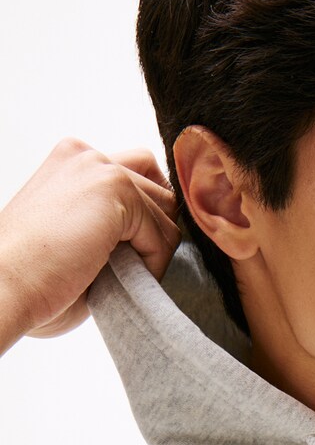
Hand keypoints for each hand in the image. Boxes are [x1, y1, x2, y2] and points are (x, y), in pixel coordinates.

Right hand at [0, 137, 181, 344]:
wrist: (5, 288)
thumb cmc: (36, 277)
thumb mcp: (80, 236)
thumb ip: (116, 224)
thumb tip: (166, 234)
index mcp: (74, 164)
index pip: (141, 178)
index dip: (144, 222)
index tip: (126, 255)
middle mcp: (86, 156)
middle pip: (160, 191)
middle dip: (153, 235)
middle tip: (124, 268)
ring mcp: (100, 168)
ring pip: (167, 213)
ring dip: (153, 251)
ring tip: (116, 274)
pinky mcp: (114, 189)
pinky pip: (163, 234)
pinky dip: (152, 265)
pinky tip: (117, 277)